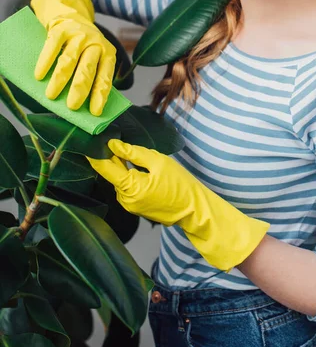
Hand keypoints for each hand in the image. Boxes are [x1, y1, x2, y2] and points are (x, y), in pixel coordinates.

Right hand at [31, 0, 115, 115]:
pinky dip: (45, 63)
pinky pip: (52, 48)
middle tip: (72, 106)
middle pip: (87, 70)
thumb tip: (86, 106)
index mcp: (107, 53)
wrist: (70, 14)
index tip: (95, 112)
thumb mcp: (95, 57)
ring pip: (69, 61)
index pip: (105, 77)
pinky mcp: (61, 29)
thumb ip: (93, 75)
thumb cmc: (83, 45)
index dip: (100, 95)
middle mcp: (95, 43)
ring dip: (60, 80)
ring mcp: (78, 35)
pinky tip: (39, 76)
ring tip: (51, 96)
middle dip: (79, 90)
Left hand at [87, 139, 269, 271]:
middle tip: (113, 137)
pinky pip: (128, 188)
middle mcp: (125, 200)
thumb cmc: (180, 184)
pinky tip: (140, 167)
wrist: (194, 209)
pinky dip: (130, 176)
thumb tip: (113, 144)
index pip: (103, 168)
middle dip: (112, 157)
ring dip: (123, 166)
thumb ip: (133, 153)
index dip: (94, 152)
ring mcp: (130, 206)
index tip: (89, 138)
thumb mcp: (158, 162)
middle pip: (111, 173)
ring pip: (120, 180)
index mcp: (129, 188)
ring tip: (134, 153)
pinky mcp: (136, 207)